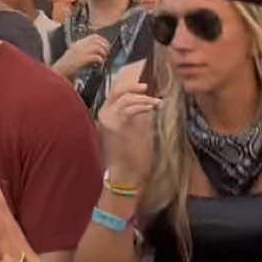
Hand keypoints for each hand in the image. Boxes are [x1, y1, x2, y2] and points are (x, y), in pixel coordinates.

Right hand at [53, 34, 111, 80]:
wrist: (57, 74)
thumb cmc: (66, 68)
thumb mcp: (75, 56)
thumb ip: (85, 52)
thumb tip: (98, 53)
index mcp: (78, 44)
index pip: (94, 37)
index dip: (103, 41)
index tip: (107, 46)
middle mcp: (79, 46)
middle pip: (98, 40)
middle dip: (105, 46)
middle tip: (107, 53)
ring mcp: (80, 52)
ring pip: (98, 47)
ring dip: (103, 53)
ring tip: (104, 59)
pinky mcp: (81, 60)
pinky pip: (96, 57)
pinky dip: (100, 60)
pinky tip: (99, 64)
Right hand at [99, 62, 160, 188]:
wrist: (126, 176)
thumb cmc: (133, 157)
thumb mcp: (139, 131)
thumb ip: (141, 116)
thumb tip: (152, 101)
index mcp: (108, 115)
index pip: (117, 93)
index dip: (131, 87)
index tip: (147, 88)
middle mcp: (104, 115)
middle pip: (117, 90)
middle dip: (134, 86)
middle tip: (147, 87)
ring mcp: (107, 120)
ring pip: (124, 97)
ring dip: (143, 98)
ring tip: (156, 102)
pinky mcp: (113, 126)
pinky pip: (127, 108)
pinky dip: (142, 105)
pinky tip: (152, 107)